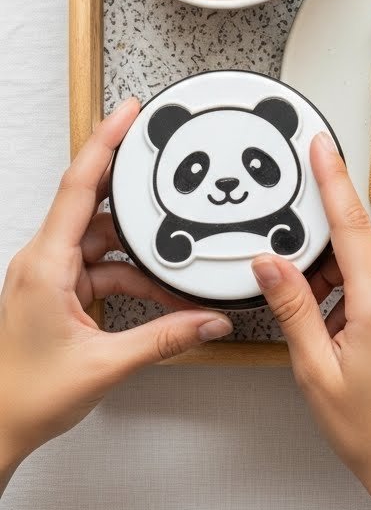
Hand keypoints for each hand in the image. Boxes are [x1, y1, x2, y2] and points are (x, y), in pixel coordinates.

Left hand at [0, 99, 232, 493]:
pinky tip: (159, 296)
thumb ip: (165, 337)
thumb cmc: (24, 395)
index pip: (80, 186)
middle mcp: (44, 261)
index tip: (129, 113)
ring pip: (105, 244)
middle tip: (167, 168)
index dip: (106, 143)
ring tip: (177, 266)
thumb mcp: (105, 364)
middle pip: (96, 207)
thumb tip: (207, 320)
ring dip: (141, 255)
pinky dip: (132, 278)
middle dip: (136, 193)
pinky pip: (102, 270)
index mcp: (45, 264)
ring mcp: (50, 276)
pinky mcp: (58, 294)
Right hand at [253, 134, 370, 509]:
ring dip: (349, 281)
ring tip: (334, 333)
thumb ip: (293, 307)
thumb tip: (270, 262)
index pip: (352, 226)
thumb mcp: (315, 370)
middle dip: (329, 258)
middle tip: (305, 295)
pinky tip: (355, 334)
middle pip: (364, 247)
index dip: (333, 181)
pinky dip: (369, 296)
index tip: (322, 146)